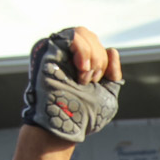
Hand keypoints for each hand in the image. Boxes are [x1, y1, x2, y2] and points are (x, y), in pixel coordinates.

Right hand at [22, 27, 122, 141]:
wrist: (69, 126)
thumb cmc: (86, 116)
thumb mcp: (108, 93)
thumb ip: (113, 73)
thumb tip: (112, 50)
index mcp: (78, 62)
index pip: (96, 45)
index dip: (103, 61)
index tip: (97, 81)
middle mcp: (65, 54)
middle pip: (90, 36)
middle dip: (99, 60)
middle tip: (91, 81)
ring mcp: (55, 51)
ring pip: (82, 33)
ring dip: (92, 57)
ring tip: (84, 78)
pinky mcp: (47, 50)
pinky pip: (73, 36)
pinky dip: (84, 53)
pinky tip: (82, 70)